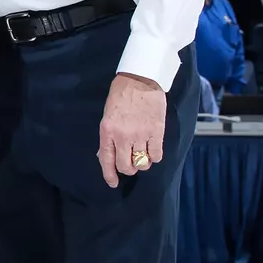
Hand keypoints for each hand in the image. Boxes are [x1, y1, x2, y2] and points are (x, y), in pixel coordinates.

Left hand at [98, 73, 165, 187]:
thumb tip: (106, 155)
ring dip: (143, 163)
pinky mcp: (156, 132)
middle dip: (129, 169)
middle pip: (126, 166)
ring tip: (143, 155)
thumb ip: (108, 136)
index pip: (106, 159)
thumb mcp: (107, 116)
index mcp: (107, 131)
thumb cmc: (121, 96)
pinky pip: (157, 155)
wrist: (140, 80)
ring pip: (142, 163)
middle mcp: (123, 136)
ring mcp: (140, 135)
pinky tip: (153, 150)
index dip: (110, 174)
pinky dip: (155, 157)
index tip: (113, 183)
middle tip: (131, 164)